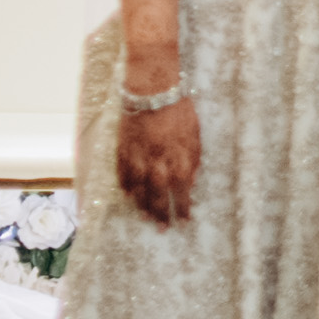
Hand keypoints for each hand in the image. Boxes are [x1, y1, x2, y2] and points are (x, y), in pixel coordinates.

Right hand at [115, 93, 199, 229]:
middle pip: (157, 196)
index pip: (180, 193)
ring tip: (145, 217)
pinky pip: (123, 173)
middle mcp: (157, 164)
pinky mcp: (124, 149)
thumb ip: (192, 161)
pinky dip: (125, 186)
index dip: (182, 209)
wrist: (152, 90)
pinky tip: (128, 195)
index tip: (184, 221)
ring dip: (142, 205)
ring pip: (139, 189)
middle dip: (161, 214)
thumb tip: (189, 182)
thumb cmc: (180, 111)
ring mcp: (138, 158)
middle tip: (162, 228)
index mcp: (178, 160)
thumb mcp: (195, 136)